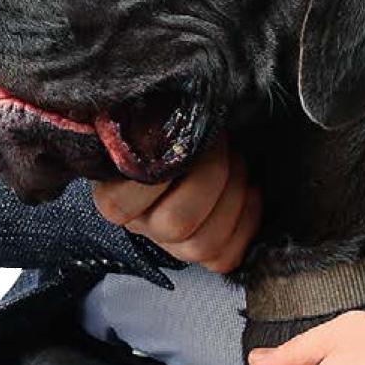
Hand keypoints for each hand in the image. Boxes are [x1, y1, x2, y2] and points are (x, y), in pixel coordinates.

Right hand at [90, 129, 261, 273]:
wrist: (188, 142)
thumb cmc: (168, 130)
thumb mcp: (152, 120)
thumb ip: (150, 119)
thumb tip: (167, 107)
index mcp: (114, 196)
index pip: (120, 203)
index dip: (160, 167)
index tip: (183, 130)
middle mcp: (141, 226)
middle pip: (175, 223)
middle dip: (210, 177)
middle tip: (220, 143)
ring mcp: (172, 245)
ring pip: (204, 243)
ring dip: (233, 196)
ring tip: (238, 163)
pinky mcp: (203, 254)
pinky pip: (226, 257)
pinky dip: (247, 221)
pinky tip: (250, 190)